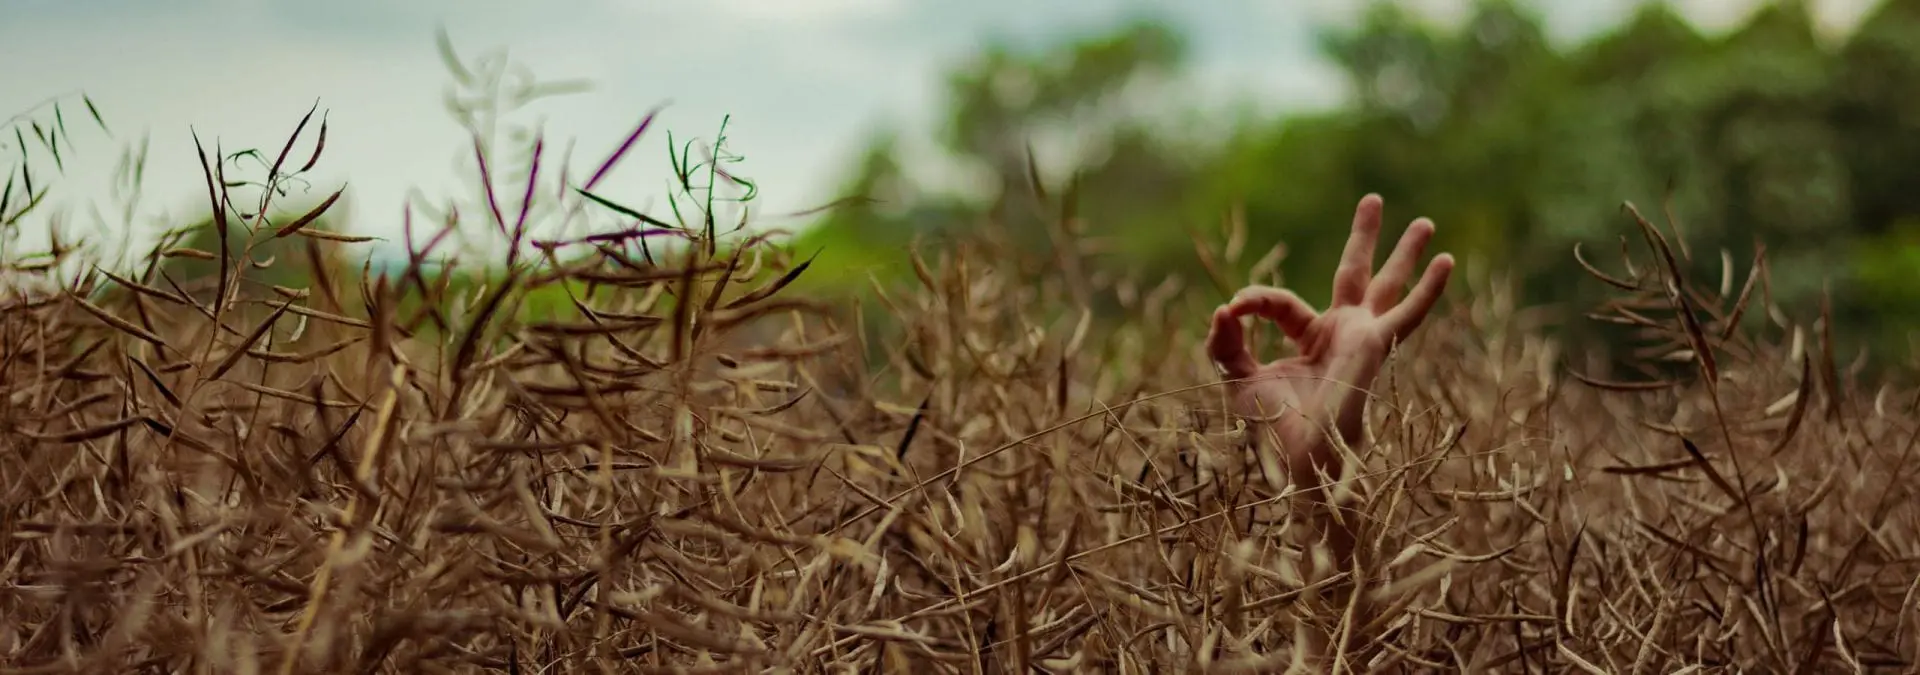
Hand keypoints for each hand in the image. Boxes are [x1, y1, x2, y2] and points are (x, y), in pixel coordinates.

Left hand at [1206, 194, 1453, 504]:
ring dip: (1404, 252)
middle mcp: (1341, 334)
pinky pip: (1408, 314)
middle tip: (1372, 199)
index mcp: (1311, 339)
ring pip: (1386, 285)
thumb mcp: (1237, 378)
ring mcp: (1362, 337)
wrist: (1299, 457)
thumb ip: (1225, 343)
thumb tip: (1222, 309)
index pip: (1281, 304)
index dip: (1254, 301)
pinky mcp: (1375, 345)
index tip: (1233, 309)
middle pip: (1354, 273)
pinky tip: (1447, 261)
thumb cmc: (1271, 427)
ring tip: (1423, 221)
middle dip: (1364, 237)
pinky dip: (1428, 290)